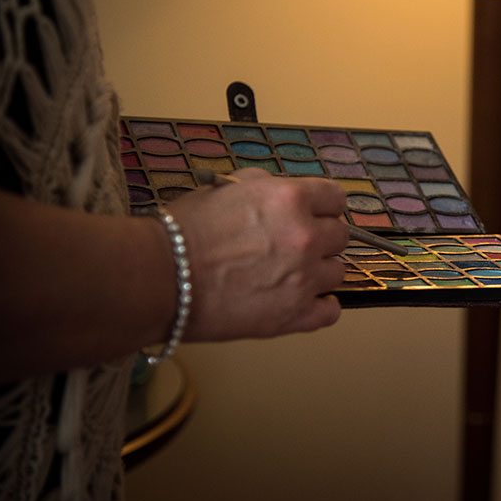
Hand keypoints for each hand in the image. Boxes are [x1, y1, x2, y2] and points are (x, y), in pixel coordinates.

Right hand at [162, 168, 348, 340]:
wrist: (160, 278)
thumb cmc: (184, 232)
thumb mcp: (227, 189)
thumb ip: (266, 185)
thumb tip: (284, 189)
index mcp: (291, 199)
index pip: (336, 198)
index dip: (324, 207)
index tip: (316, 215)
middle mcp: (305, 236)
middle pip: (340, 236)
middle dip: (320, 239)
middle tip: (293, 246)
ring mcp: (305, 278)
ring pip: (338, 272)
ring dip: (319, 272)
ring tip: (289, 275)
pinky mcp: (295, 315)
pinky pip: (331, 311)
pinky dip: (320, 307)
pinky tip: (303, 302)